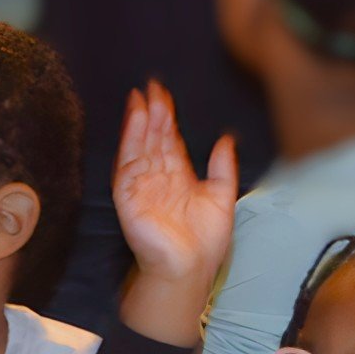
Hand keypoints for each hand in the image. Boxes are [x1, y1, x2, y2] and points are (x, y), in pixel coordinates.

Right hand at [110, 81, 239, 339]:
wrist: (188, 269)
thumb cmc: (205, 243)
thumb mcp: (223, 198)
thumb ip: (224, 167)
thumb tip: (227, 138)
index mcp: (179, 179)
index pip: (171, 141)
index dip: (168, 118)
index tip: (165, 94)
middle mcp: (158, 179)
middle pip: (154, 138)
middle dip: (153, 112)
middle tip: (153, 84)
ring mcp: (141, 186)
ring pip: (139, 146)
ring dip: (140, 120)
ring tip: (142, 96)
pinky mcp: (128, 195)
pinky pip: (127, 162)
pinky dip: (130, 139)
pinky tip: (134, 119)